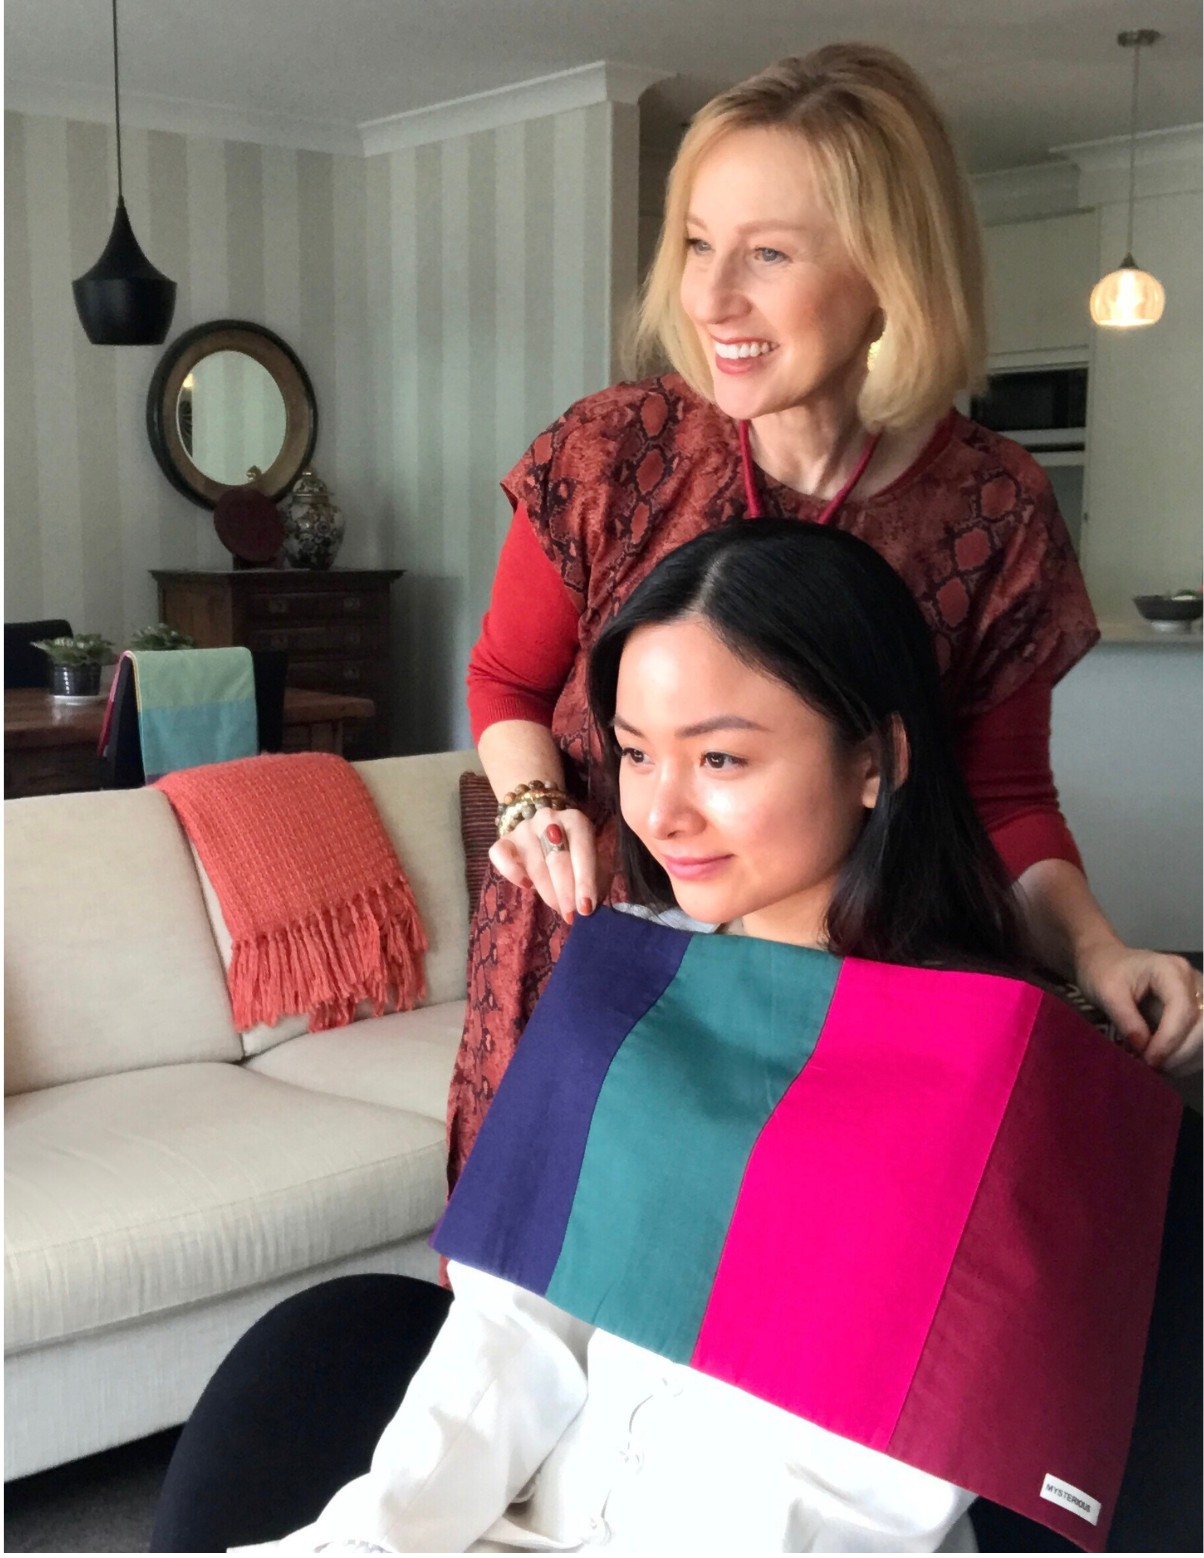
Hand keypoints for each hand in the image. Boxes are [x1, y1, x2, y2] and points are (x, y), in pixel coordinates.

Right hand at [489, 808, 600, 921]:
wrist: (549, 840)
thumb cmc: (576, 858)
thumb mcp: (594, 865)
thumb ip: (595, 881)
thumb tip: (588, 907)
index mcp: (575, 820)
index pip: (582, 849)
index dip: (585, 881)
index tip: (586, 908)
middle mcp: (548, 819)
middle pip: (556, 858)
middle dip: (565, 891)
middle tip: (572, 915)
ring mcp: (523, 828)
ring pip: (534, 864)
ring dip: (547, 891)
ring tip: (558, 908)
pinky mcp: (503, 841)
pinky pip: (501, 856)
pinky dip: (513, 873)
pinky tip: (527, 886)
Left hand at [1074, 941, 1202, 1075]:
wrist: (1107, 961)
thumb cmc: (1105, 971)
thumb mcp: (1106, 992)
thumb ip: (1125, 1019)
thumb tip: (1143, 1047)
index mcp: (1171, 970)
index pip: (1183, 1009)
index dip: (1170, 1040)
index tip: (1149, 1060)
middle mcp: (1194, 981)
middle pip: (1203, 1024)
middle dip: (1181, 1052)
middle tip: (1154, 1067)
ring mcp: (1200, 995)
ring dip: (1189, 1058)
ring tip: (1160, 1068)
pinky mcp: (1199, 1010)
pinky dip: (1191, 1056)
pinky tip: (1170, 1065)